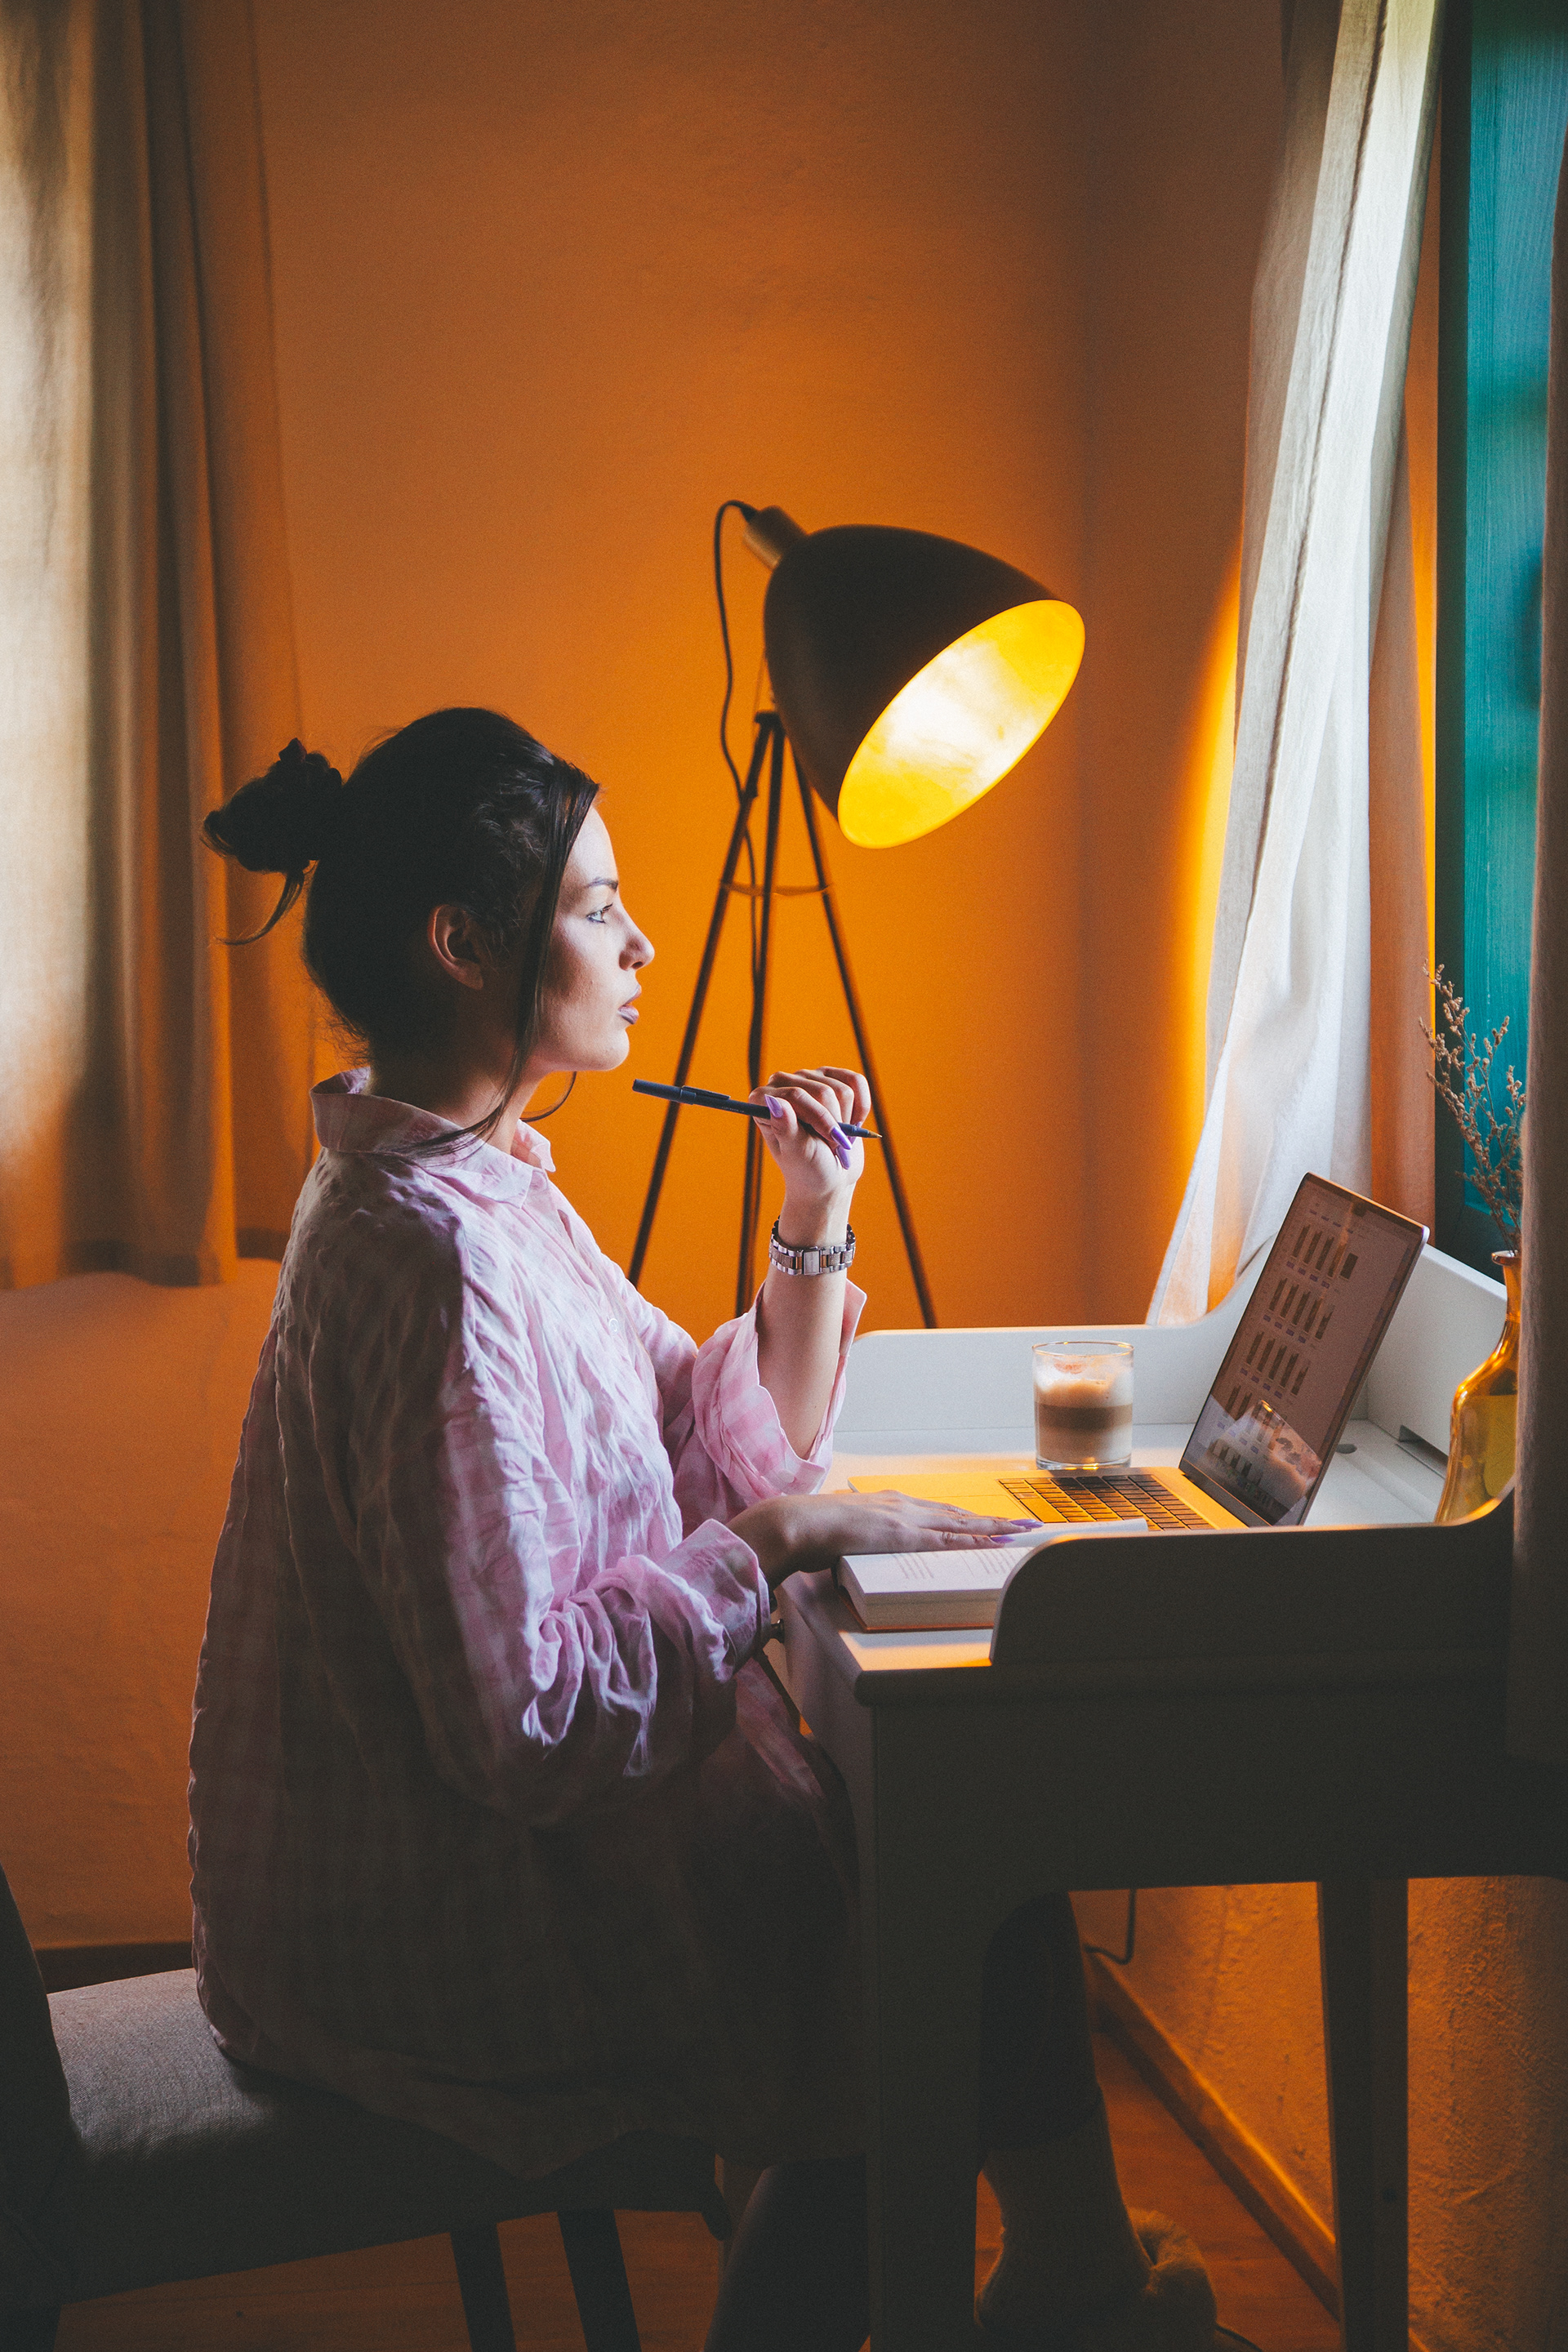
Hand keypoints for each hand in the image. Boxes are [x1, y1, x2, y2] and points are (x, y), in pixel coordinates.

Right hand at [728, 1490, 1042, 1591]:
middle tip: (1023, 1525)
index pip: (937, 1513)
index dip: (965, 1519)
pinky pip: (948, 1540)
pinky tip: (994, 1544)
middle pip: (957, 1515)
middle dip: (992, 1521)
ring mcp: (906, 1519)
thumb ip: (856, 1540)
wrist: (797, 1522)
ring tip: (1023, 1533)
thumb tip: (855, 1550)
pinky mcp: (905, 1535)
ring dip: (994, 1529)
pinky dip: (975, 1541)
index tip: (986, 1523)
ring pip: (961, 1525)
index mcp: (889, 1505)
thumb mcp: (842, 1534)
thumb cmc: (811, 1531)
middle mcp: (904, 1506)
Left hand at [751, 1066, 869, 1233]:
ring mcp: (807, 1078)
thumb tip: (774, 1101)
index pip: (797, 1095)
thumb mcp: (796, 1153)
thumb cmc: (807, 1167)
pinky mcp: (831, 1077)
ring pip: (843, 1090)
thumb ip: (786, 1128)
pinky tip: (852, 1122)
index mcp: (763, 1100)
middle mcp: (782, 1083)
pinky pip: (857, 1082)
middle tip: (831, 1145)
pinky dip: (862, 1107)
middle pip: (823, 1092)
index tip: (830, 1142)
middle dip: (834, 1124)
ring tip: (836, 1137)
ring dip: (846, 1120)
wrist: (829, 1173)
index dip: (819, 1119)